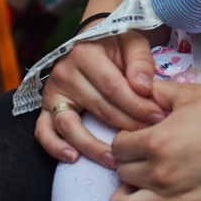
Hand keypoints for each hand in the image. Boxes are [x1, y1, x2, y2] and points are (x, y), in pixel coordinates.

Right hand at [35, 30, 162, 164]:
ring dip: (92, 146)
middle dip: (125, 126)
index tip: (156, 117)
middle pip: (97, 108)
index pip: (113, 87)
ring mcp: (52, 92)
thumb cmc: (115, 43)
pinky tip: (73, 157)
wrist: (91, 41)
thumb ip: (140, 62)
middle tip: (146, 138)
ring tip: (113, 159)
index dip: (136, 105)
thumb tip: (143, 89)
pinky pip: (44, 130)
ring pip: (69, 124)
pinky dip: (54, 146)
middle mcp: (65, 73)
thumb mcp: (132, 42)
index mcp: (85, 54)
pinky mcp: (46, 107)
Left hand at [110, 80, 200, 200]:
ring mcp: (174, 200)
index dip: (123, 141)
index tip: (134, 140)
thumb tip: (137, 93)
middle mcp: (160, 173)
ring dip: (123, 197)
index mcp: (157, 140)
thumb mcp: (191, 94)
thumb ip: (158, 92)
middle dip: (126, 165)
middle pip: (121, 174)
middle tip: (139, 160)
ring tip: (130, 190)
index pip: (117, 147)